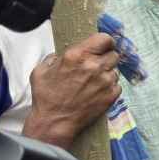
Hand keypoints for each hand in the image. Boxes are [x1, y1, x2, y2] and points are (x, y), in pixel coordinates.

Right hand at [23, 33, 120, 147]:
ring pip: (115, 70)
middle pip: (114, 54)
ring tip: (93, 81)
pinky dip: (109, 86)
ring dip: (107, 73)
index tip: (102, 45)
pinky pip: (117, 85)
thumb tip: (62, 55)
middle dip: (106, 57)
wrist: (55, 121)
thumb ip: (55, 57)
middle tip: (96, 65)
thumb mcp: (41, 70)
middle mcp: (94, 66)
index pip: (105, 39)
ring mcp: (105, 81)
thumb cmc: (46, 97)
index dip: (105, 42)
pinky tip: (97, 91)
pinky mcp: (112, 95)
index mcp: (77, 56)